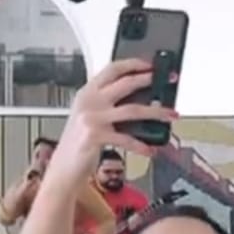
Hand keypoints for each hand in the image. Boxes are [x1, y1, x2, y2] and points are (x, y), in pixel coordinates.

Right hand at [47, 60, 175, 188]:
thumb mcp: (88, 117)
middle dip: (150, 80)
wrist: (62, 169)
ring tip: (171, 114)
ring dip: (156, 111)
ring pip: (133, 109)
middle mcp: (88, 102)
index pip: (112, 69)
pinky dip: (141, 145)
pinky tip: (150, 149)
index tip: (151, 65)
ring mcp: (92, 118)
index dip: (134, 64)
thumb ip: (106, 104)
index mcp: (86, 93)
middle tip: (168, 80)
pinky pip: (126, 138)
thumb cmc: (77, 145)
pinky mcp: (96, 136)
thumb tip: (140, 99)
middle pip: (125, 83)